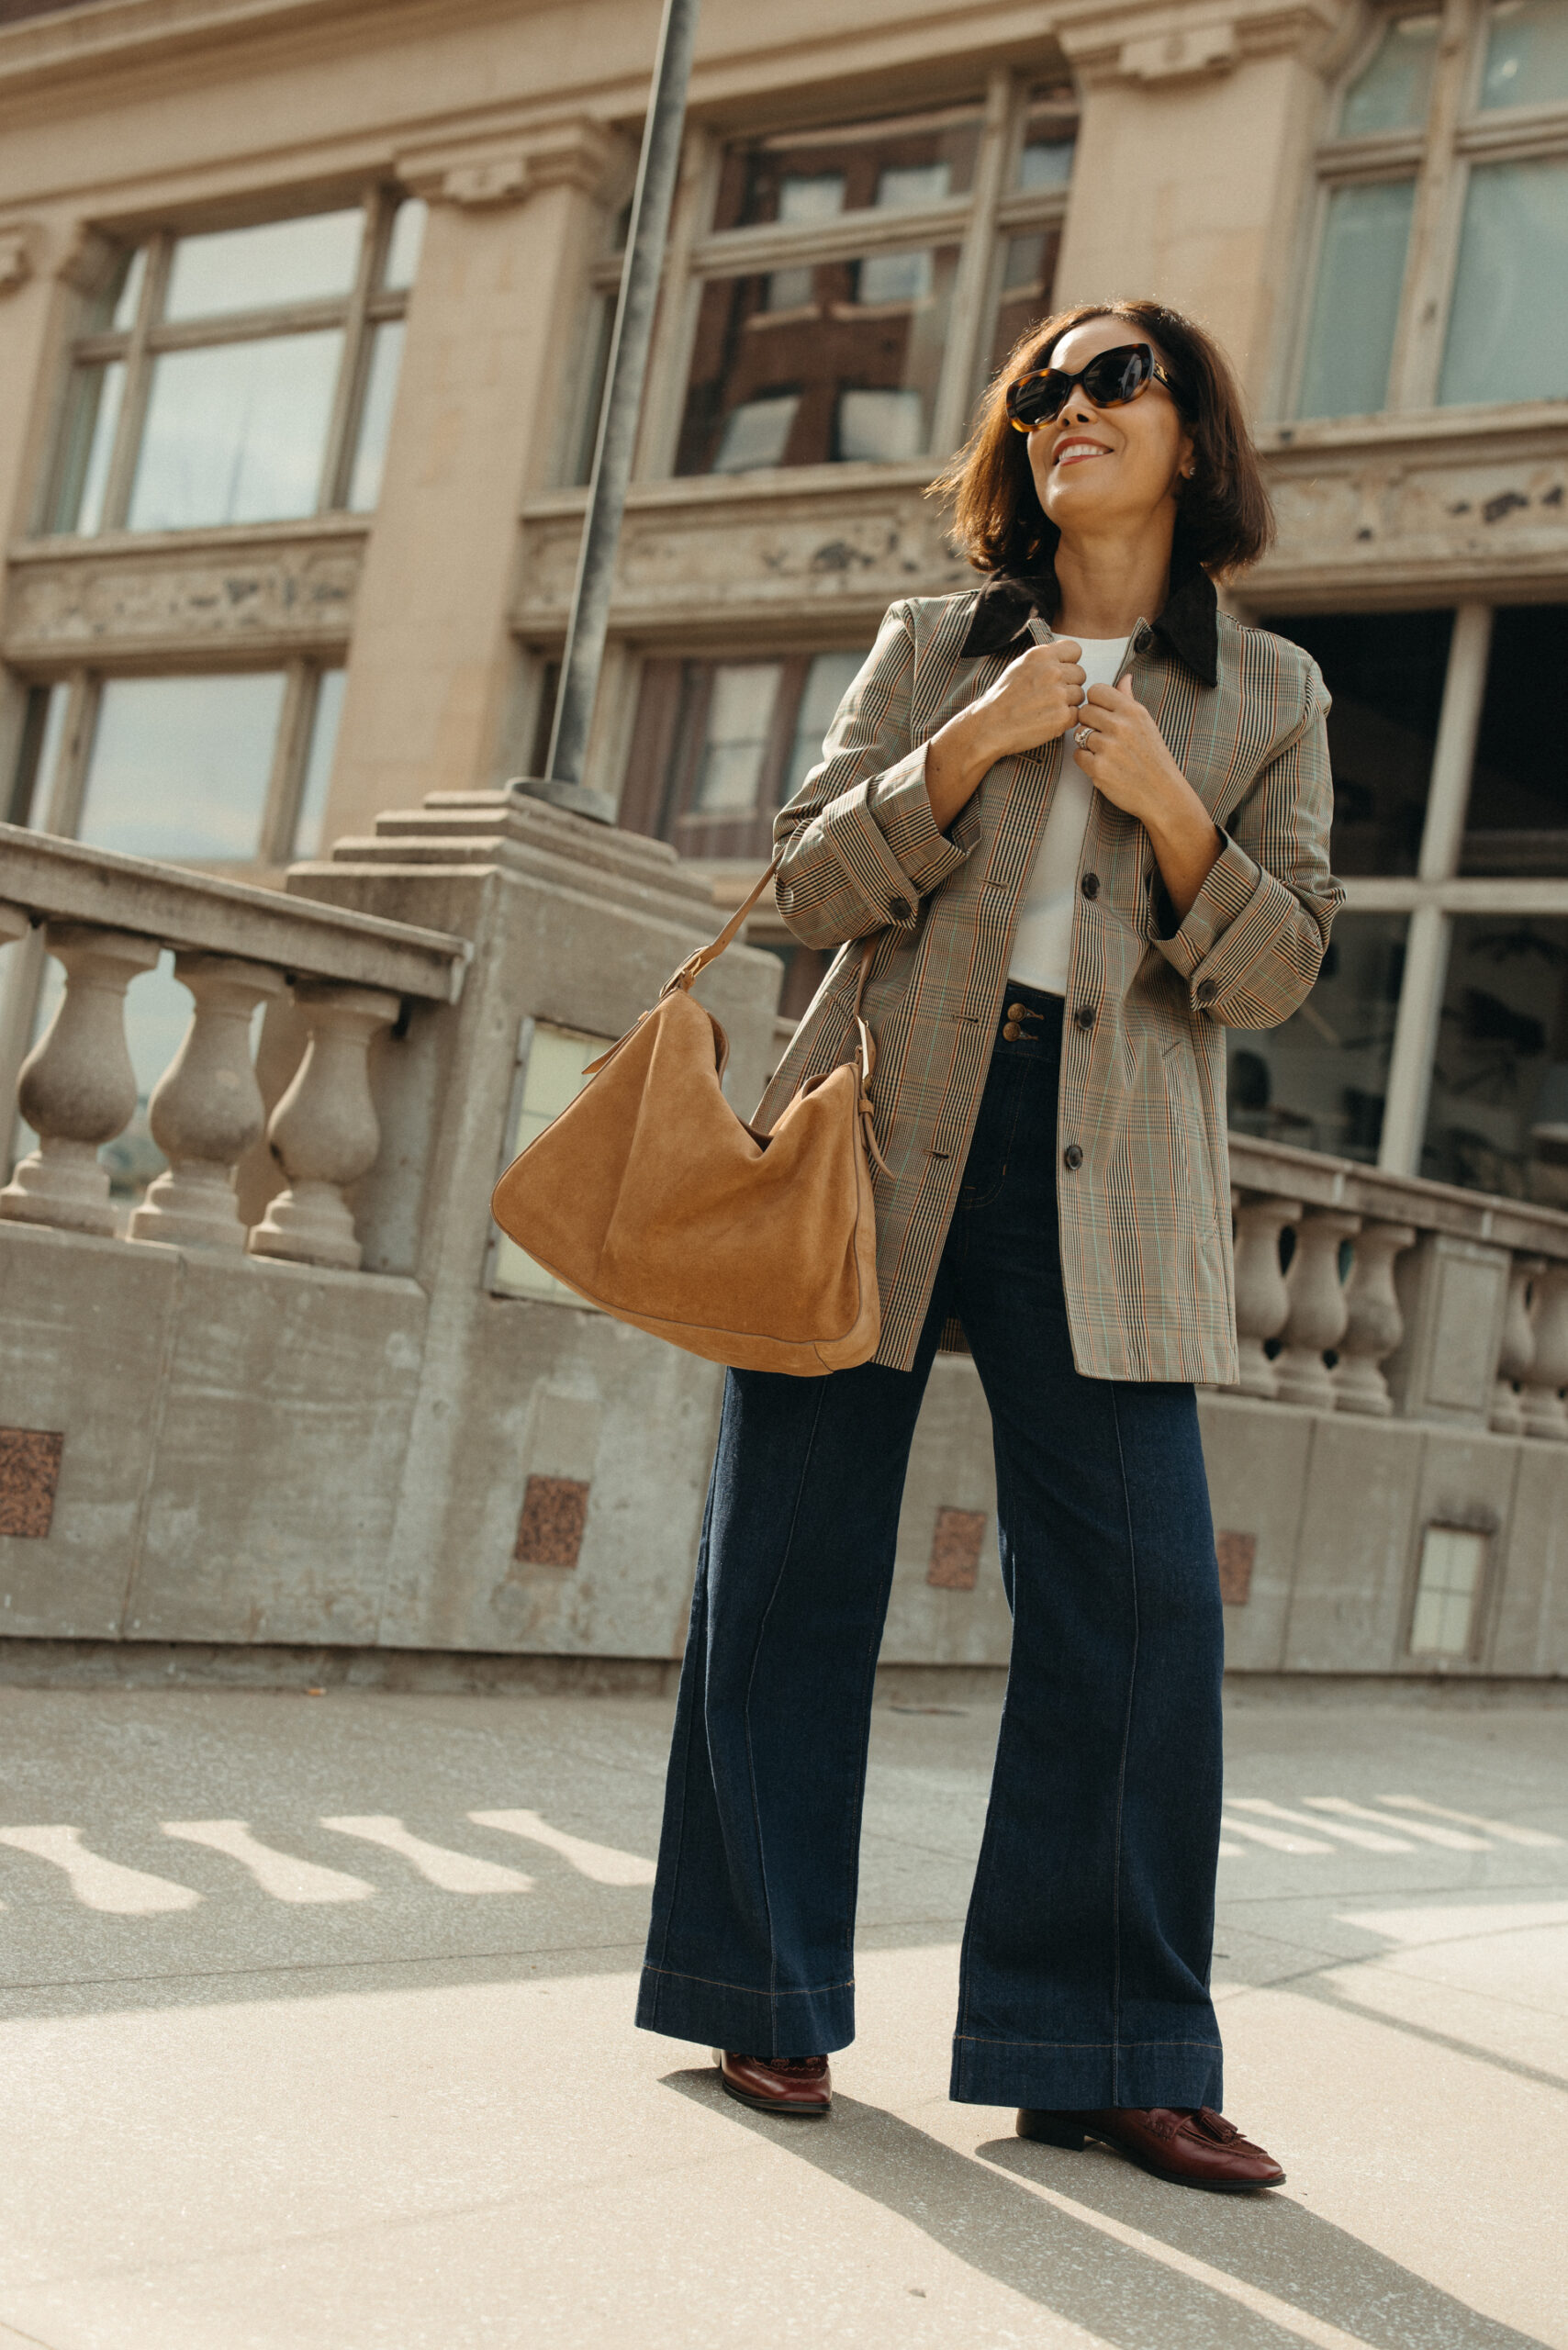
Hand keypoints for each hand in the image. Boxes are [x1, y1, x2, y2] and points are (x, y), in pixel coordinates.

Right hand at [970, 638, 1087, 758]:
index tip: (1059, 673)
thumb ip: (1044, 660)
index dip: (1069, 662)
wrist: (989, 726)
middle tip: (1048, 696)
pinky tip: (1047, 720)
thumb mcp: (1020, 666)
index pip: (1075, 650)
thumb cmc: (1003, 698)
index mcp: (1041, 655)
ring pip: (1079, 695)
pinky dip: (1065, 720)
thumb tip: (1066, 659)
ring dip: (1067, 703)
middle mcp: (1052, 671)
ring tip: (1045, 709)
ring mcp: (1059, 694)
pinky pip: (1076, 715)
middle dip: (1069, 684)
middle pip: (1080, 674)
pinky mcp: (1062, 716)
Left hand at [1074, 677, 1221, 920]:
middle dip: (1088, 723)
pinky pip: (1078, 755)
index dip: (1093, 702)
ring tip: (1105, 753)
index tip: (1100, 713)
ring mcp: (1108, 748)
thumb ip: (1129, 700)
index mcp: (1132, 711)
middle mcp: (1120, 726)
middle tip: (1101, 736)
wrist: (1162, 793)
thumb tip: (1124, 678)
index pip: (1096, 691)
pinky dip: (1085, 761)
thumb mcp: (1146, 724)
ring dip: (1087, 743)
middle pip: (1083, 711)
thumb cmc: (1153, 758)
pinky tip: (1102, 765)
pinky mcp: (1098, 769)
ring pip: (1079, 734)